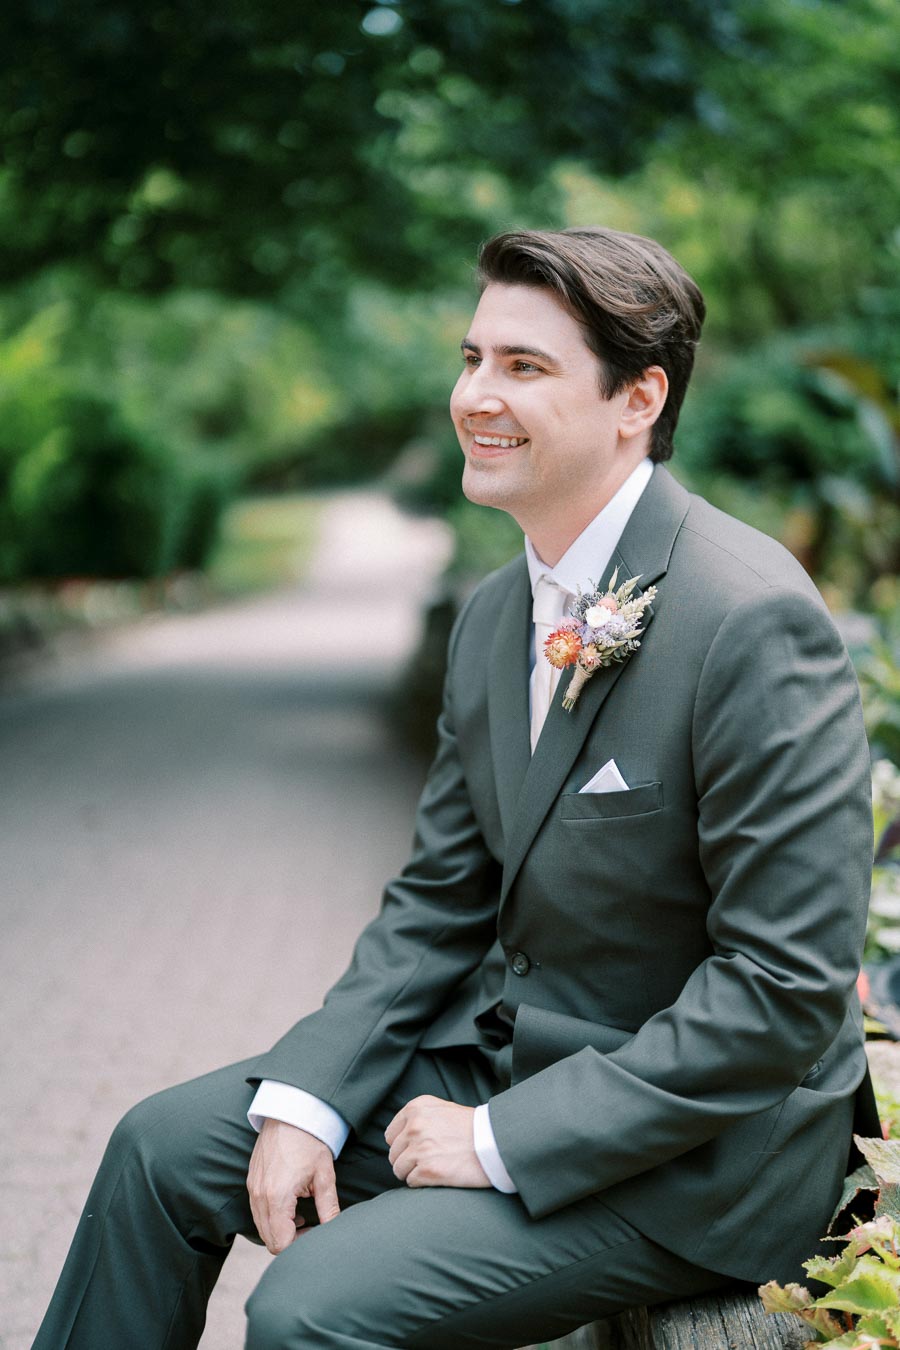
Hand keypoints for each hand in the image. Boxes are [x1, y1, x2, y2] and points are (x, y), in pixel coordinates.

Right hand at [247, 1119, 340, 1253]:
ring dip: (280, 1230)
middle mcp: (259, 1196)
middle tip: (311, 1228)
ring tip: (302, 1218)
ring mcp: (252, 1189)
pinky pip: (257, 1213)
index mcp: (277, 1197)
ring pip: (261, 1228)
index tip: (315, 1231)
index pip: (281, 1243)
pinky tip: (291, 1207)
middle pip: (269, 1240)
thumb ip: (328, 1208)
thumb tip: (334, 1231)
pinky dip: (272, 1218)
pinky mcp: (251, 1182)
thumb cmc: (309, 1142)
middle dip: (290, 1241)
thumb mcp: (324, 1176)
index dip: (299, 1245)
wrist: (290, 1113)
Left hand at [385, 1095, 490, 1188]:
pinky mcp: (427, 1171)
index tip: (417, 1148)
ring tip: (434, 1168)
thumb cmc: (471, 1127)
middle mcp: (414, 1126)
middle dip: (407, 1160)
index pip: (391, 1134)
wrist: (495, 1143)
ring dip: (414, 1172)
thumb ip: (418, 1117)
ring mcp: (420, 1149)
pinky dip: (423, 1182)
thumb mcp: (442, 1108)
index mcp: (416, 1108)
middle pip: (394, 1154)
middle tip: (429, 1160)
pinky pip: (411, 1182)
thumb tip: (398, 1136)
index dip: (403, 1144)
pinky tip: (439, 1175)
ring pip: (399, 1170)